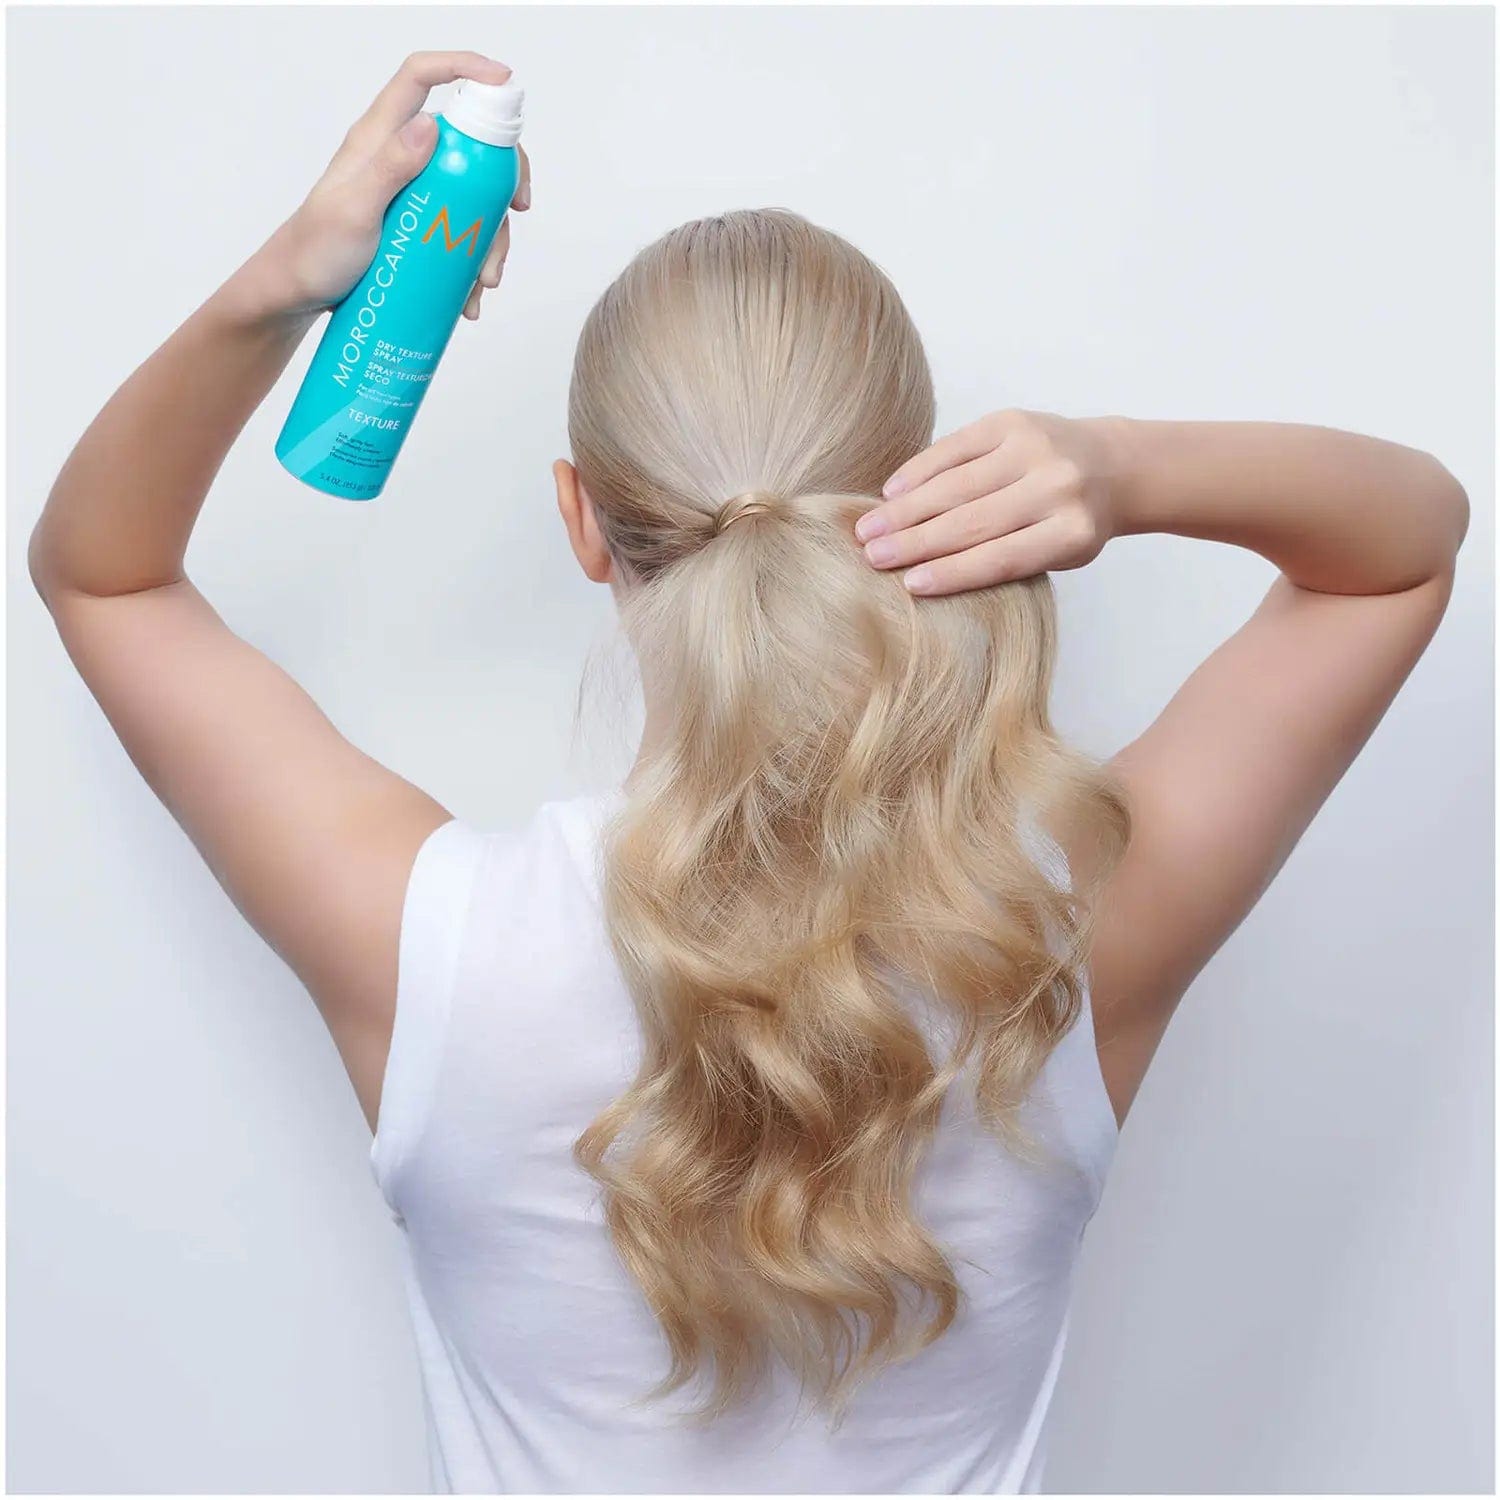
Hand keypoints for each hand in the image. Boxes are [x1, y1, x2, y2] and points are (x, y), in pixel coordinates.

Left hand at [248, 51, 530, 321]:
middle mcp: (401, 156)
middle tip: (516, 211)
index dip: (464, 67)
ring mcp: (413, 192)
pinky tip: (471, 295)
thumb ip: (389, 166)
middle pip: (467, 141)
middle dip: (501, 176)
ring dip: (490, 237)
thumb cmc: (315, 251)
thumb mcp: (353, 210)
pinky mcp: (419, 225)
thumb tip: (432, 125)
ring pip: (472, 195)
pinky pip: (460, 232)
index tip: (503, 83)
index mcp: (380, 136)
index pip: (421, 77)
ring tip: (485, 281)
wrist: (298, 292)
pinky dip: (474, 262)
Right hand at [855, 410, 1124, 595]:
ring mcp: (1034, 448)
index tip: (908, 585)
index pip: (1000, 558)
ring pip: (956, 485)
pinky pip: (955, 448)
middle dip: (914, 542)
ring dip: (905, 509)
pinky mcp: (1013, 421)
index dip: (951, 573)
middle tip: (872, 557)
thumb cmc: (1072, 522)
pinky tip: (892, 492)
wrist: (1113, 465)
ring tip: (869, 529)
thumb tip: (925, 570)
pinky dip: (919, 471)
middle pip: (971, 522)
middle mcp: (1057, 487)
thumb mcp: (1057, 553)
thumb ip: (1005, 558)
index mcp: (1072, 532)